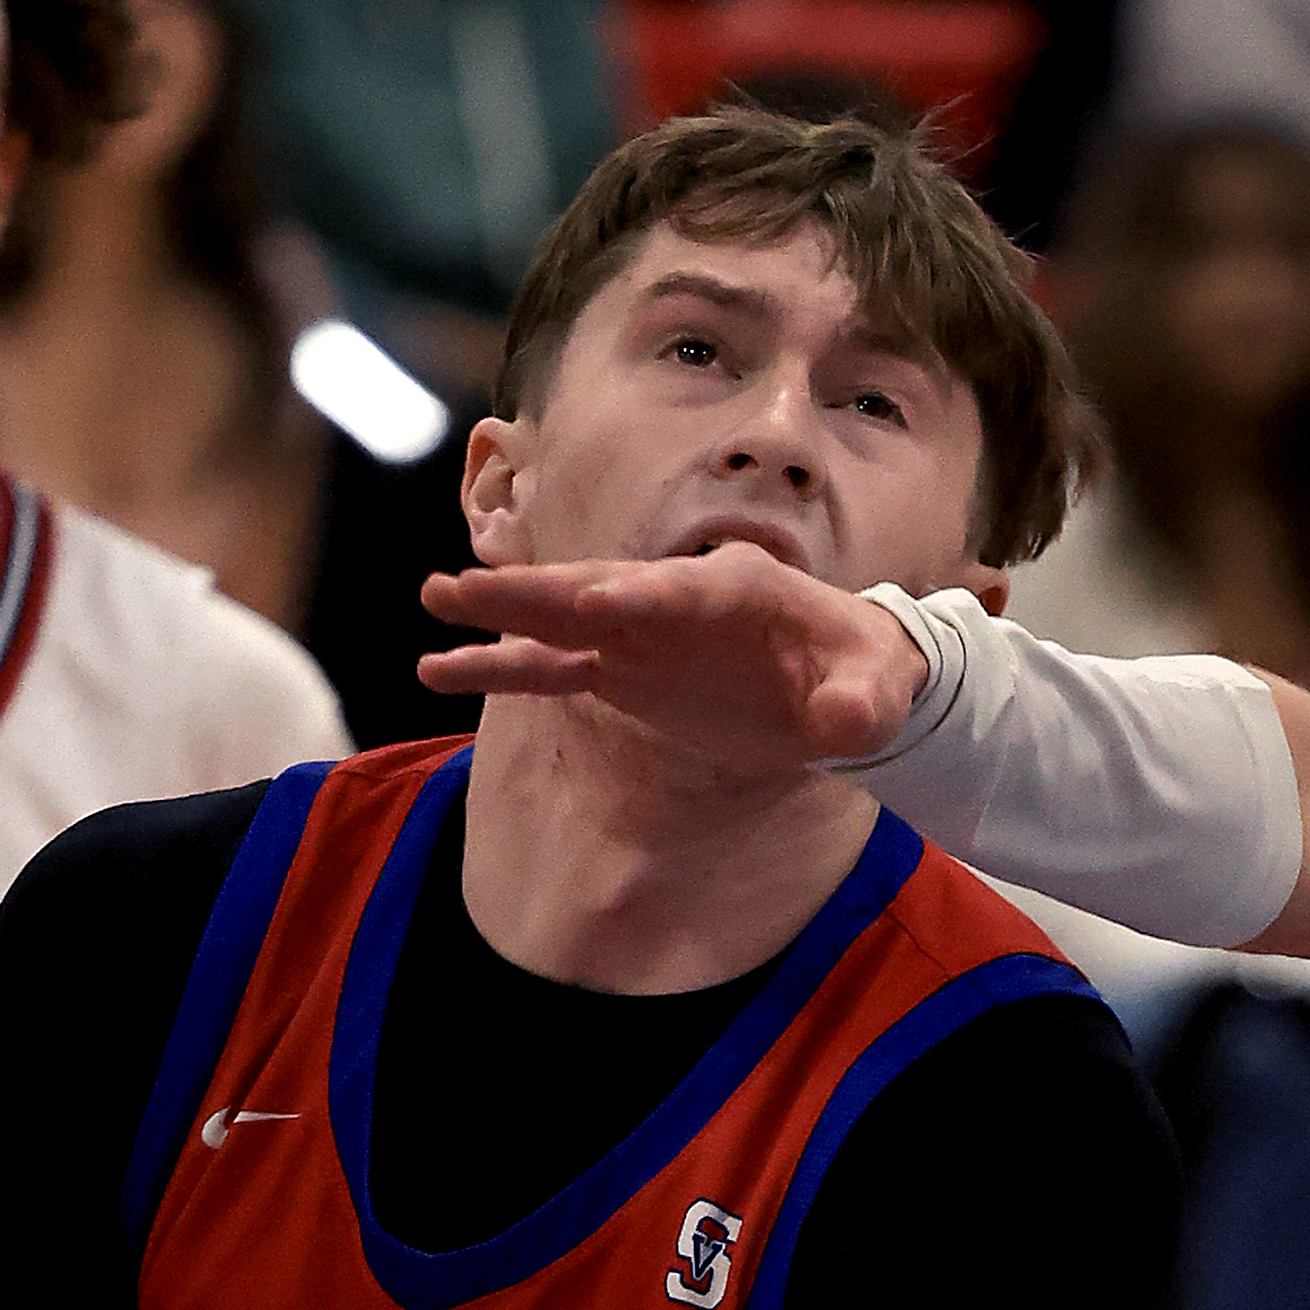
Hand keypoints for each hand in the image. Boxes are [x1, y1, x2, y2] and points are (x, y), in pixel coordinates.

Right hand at [414, 542, 929, 771]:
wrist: (839, 680)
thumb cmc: (860, 671)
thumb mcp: (877, 688)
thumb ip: (862, 702)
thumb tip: (846, 723)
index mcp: (736, 590)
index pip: (678, 593)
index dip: (637, 597)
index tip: (589, 601)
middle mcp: (674, 600)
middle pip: (595, 589)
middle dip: (535, 590)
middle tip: (466, 585)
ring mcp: (640, 633)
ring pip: (559, 621)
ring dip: (499, 615)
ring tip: (432, 602)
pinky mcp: (623, 669)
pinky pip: (552, 667)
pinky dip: (501, 668)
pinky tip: (436, 669)